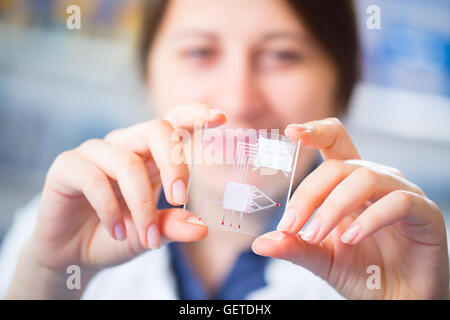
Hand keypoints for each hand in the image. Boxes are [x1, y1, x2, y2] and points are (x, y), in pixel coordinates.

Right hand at [30, 103, 225, 273]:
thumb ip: (173, 227)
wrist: (73, 254)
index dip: (196, 115)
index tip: (222, 118)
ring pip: (127, 163)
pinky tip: (116, 232)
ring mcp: (94, 153)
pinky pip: (94, 179)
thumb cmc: (118, 235)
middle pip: (156, 130)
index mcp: (149, 155)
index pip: (173, 122)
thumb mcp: (151, 233)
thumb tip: (201, 228)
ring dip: (141, 206)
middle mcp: (124, 146)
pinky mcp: (67, 166)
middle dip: (175, 164)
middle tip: (180, 199)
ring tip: (145, 237)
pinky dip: (111, 210)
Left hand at [252, 118, 448, 298]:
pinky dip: (370, 218)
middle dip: (307, 195)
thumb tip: (259, 243)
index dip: (316, 131)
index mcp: (349, 183)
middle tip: (289, 226)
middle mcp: (375, 180)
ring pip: (364, 178)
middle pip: (337, 166)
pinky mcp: (425, 213)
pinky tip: (351, 238)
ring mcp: (402, 193)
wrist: (398, 300)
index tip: (291, 132)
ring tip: (315, 235)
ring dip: (333, 207)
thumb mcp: (321, 258)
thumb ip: (295, 246)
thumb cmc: (361, 272)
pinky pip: (398, 201)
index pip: (335, 141)